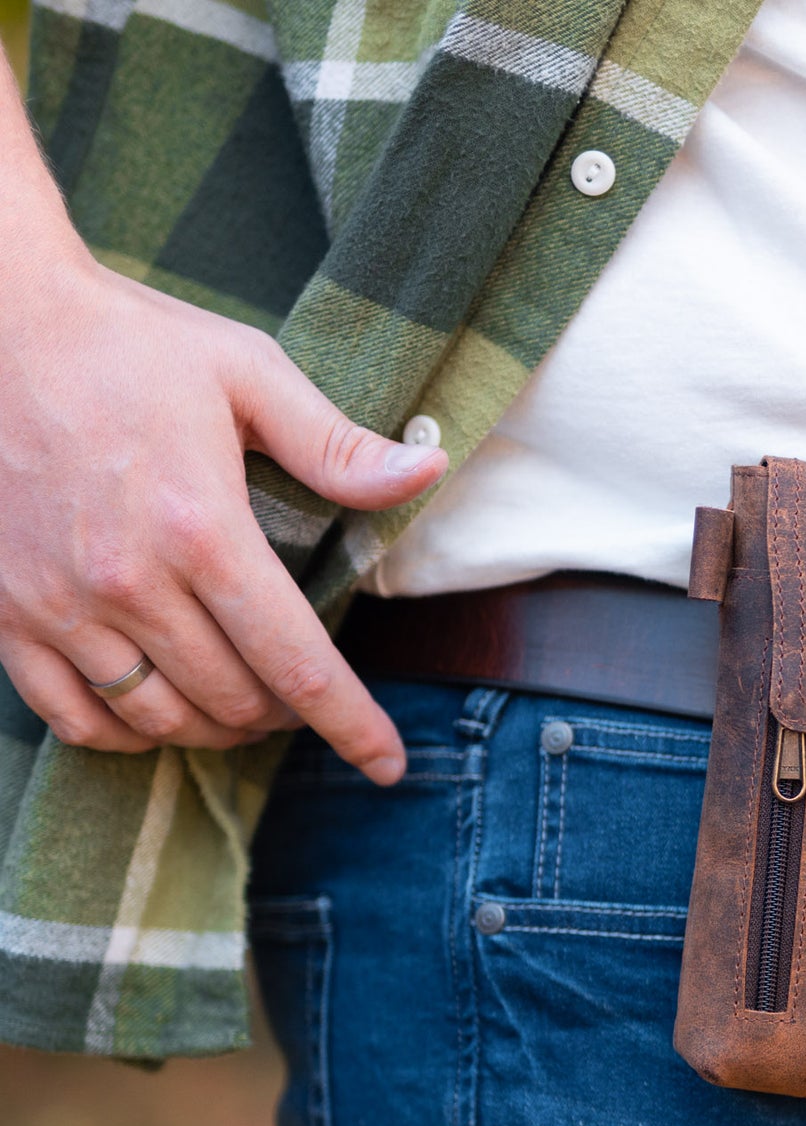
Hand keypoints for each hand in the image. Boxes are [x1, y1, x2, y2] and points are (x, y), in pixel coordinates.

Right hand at [0, 250, 445, 780]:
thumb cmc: (128, 343)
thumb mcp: (246, 373)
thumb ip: (336, 445)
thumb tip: (426, 474)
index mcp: (201, 528)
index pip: (297, 663)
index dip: (352, 725)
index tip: (388, 764)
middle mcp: (128, 580)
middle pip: (235, 701)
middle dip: (287, 715)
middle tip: (304, 696)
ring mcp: (58, 603)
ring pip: (161, 721)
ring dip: (218, 729)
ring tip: (246, 708)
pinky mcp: (4, 612)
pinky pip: (74, 718)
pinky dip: (127, 735)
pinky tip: (162, 713)